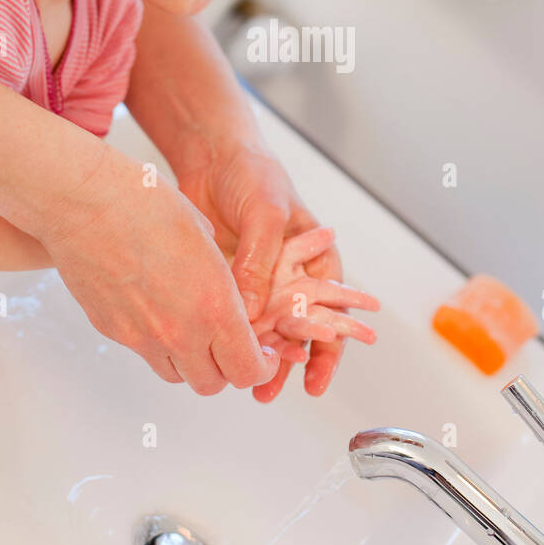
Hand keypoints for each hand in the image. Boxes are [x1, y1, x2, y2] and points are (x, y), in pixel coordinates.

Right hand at [39, 142, 279, 394]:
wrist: (85, 201)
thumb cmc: (145, 204)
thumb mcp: (205, 235)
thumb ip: (221, 277)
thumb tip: (225, 293)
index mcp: (213, 306)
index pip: (246, 370)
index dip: (259, 366)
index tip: (261, 353)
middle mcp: (178, 332)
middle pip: (211, 384)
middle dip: (226, 368)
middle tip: (230, 343)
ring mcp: (141, 336)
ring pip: (176, 375)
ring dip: (190, 361)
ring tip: (192, 327)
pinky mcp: (112, 330)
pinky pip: (143, 352)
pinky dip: (156, 343)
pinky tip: (156, 308)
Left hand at [176, 140, 354, 401]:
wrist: (211, 155)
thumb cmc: (253, 173)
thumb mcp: (266, 214)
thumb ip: (261, 263)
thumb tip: (251, 311)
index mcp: (312, 259)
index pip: (332, 311)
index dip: (331, 346)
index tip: (319, 376)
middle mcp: (287, 276)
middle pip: (297, 329)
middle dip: (291, 362)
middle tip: (276, 389)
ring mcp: (256, 282)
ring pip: (265, 331)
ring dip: (261, 357)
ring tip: (252, 386)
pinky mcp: (226, 282)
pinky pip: (232, 318)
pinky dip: (232, 338)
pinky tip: (224, 356)